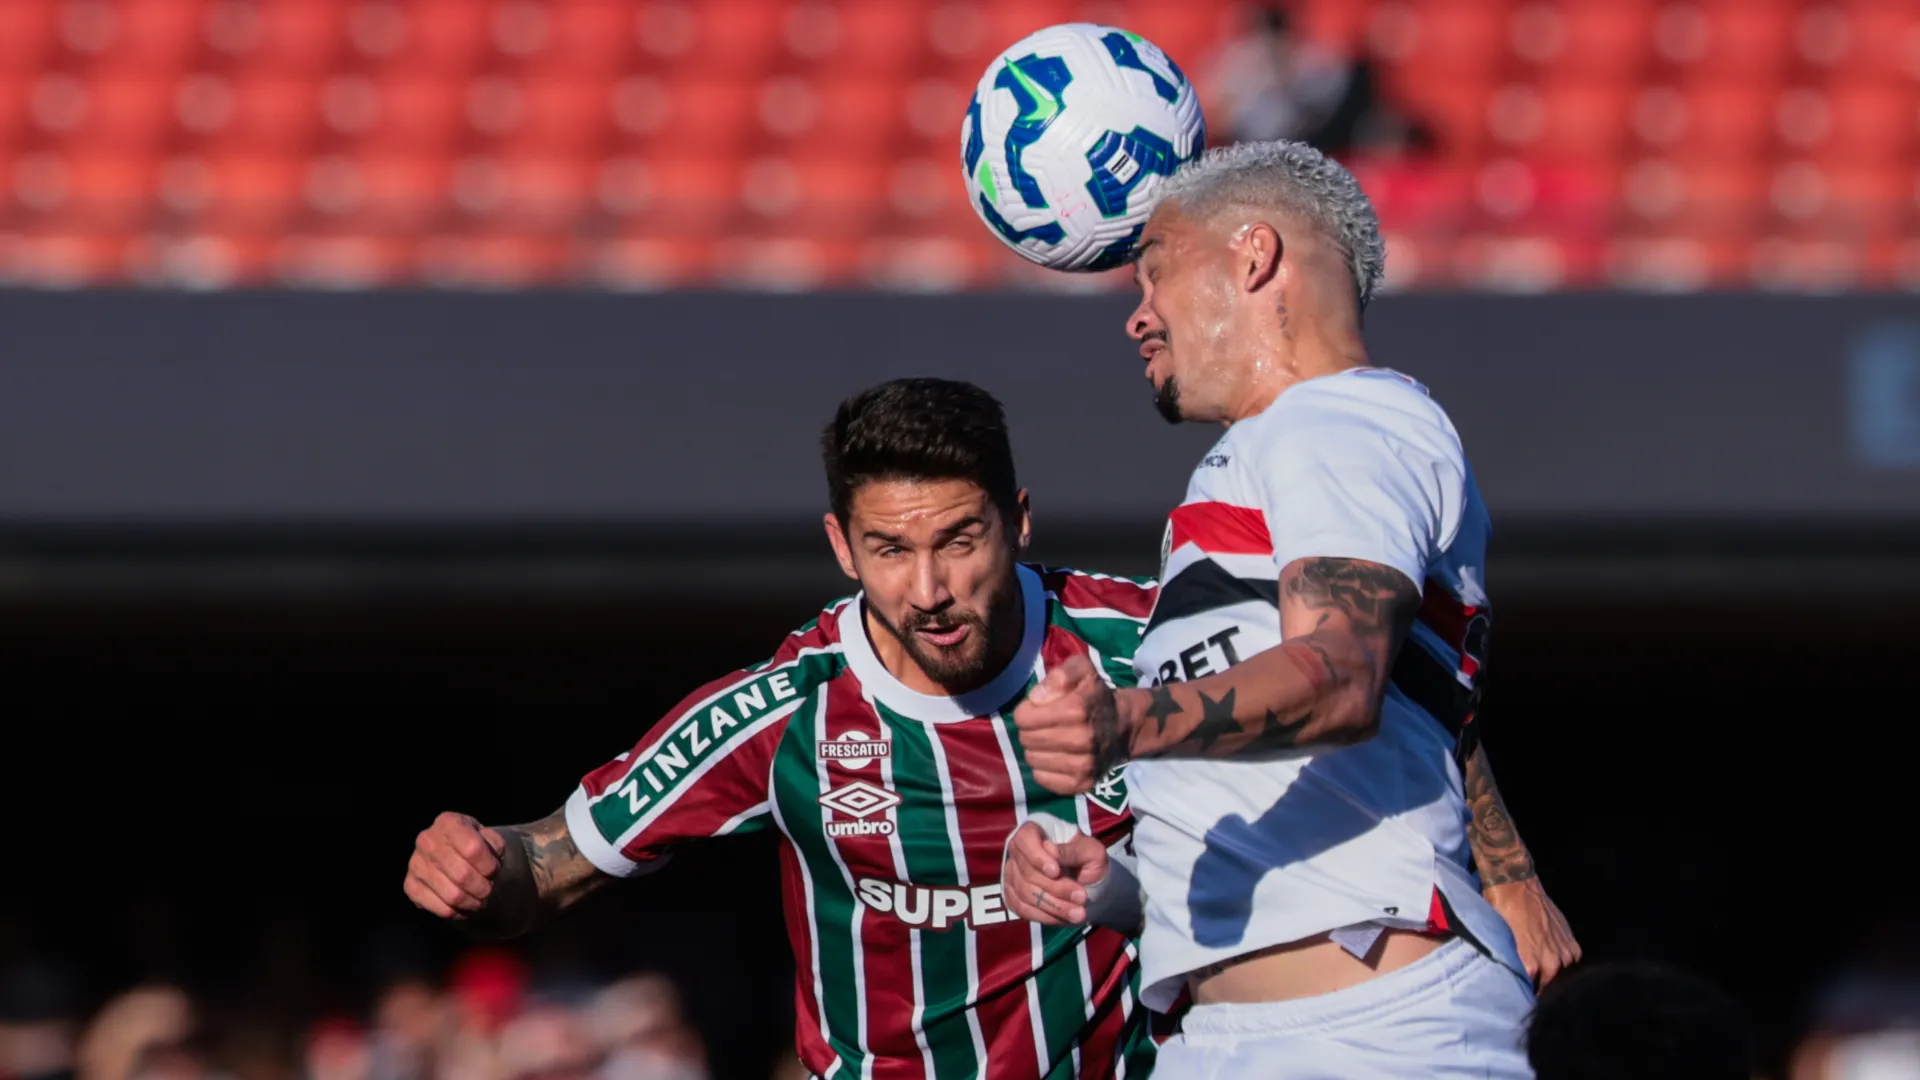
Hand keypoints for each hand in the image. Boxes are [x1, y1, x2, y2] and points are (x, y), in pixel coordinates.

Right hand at [405, 811, 506, 918]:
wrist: (454, 852)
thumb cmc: (475, 843)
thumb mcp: (489, 837)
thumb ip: (494, 847)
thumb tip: (489, 865)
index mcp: (448, 822)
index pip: (472, 849)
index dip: (488, 865)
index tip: (494, 870)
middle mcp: (427, 840)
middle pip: (462, 875)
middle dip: (483, 888)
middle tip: (488, 890)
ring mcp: (415, 863)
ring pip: (452, 895)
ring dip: (472, 903)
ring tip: (479, 900)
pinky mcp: (410, 886)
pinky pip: (439, 908)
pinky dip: (457, 912)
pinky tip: (464, 907)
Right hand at [1001, 821, 1109, 925]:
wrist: (1089, 883)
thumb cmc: (1089, 859)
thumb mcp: (1091, 851)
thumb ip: (1072, 851)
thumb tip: (1051, 852)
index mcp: (1035, 830)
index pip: (1024, 839)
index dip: (1036, 856)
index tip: (1056, 871)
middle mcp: (1018, 851)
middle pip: (1028, 872)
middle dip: (1056, 888)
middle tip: (1082, 897)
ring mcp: (1012, 874)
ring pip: (1025, 893)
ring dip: (1053, 906)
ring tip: (1079, 913)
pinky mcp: (1013, 895)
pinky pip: (1022, 909)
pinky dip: (1044, 916)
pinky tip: (1064, 918)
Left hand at [1014, 655, 1124, 794]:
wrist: (1124, 726)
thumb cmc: (1096, 696)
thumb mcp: (1082, 670)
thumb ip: (1059, 676)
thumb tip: (1035, 698)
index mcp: (1077, 709)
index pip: (1024, 718)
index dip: (1026, 711)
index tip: (1037, 709)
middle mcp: (1081, 739)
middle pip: (1026, 739)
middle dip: (1030, 730)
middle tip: (1044, 726)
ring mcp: (1083, 765)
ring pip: (1033, 760)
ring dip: (1036, 750)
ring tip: (1050, 741)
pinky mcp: (1083, 783)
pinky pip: (1044, 779)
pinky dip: (1043, 769)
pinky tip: (1054, 758)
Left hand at [1485, 877, 1580, 988]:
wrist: (1516, 885)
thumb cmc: (1500, 911)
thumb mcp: (1497, 940)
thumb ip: (1508, 962)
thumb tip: (1507, 977)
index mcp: (1529, 964)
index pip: (1530, 991)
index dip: (1525, 994)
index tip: (1519, 997)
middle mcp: (1550, 961)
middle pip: (1548, 986)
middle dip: (1540, 988)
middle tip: (1532, 988)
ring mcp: (1563, 951)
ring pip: (1562, 974)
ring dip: (1554, 975)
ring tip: (1543, 974)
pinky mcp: (1571, 940)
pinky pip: (1573, 959)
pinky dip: (1565, 961)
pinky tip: (1555, 959)